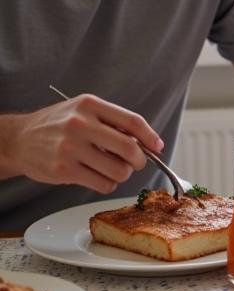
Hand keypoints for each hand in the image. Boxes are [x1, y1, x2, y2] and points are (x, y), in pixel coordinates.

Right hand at [5, 94, 160, 192]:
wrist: (18, 139)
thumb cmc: (58, 125)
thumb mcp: (82, 110)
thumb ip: (112, 121)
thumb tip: (147, 142)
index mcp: (89, 105)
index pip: (133, 121)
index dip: (151, 137)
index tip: (157, 147)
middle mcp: (80, 124)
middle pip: (130, 148)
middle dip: (139, 160)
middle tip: (135, 163)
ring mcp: (70, 148)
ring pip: (119, 171)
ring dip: (122, 174)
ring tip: (111, 169)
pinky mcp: (64, 170)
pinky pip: (104, 185)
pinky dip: (107, 184)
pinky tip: (98, 177)